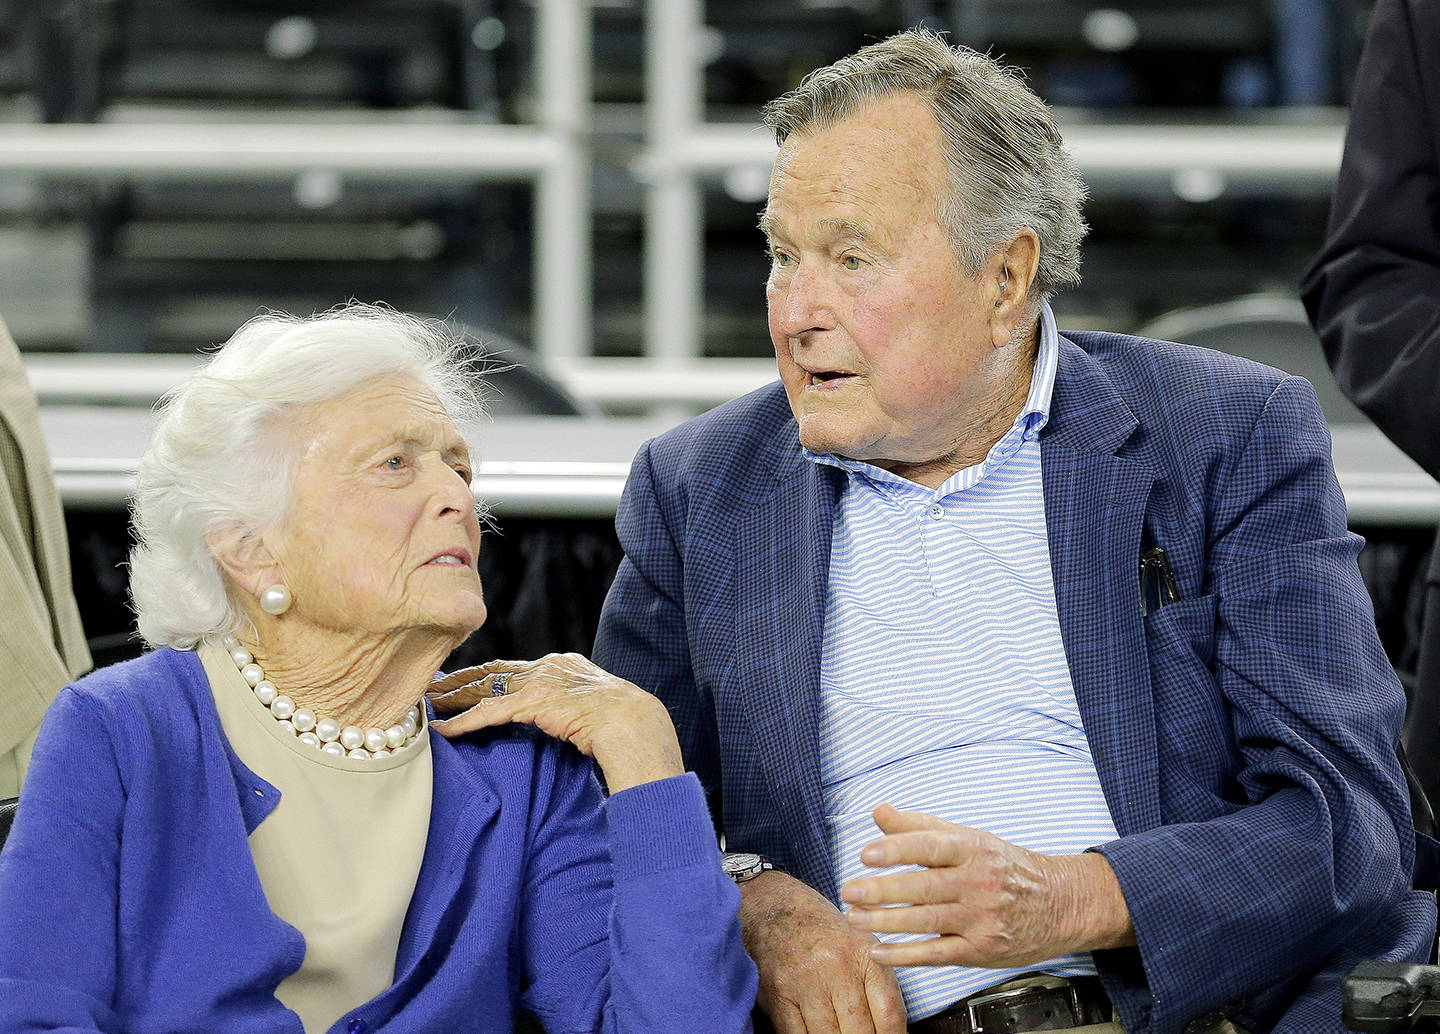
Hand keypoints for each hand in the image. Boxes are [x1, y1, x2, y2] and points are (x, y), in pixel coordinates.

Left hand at [429, 654, 683, 792]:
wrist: (637, 725)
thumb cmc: (626, 726)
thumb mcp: (593, 710)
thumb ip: (571, 709)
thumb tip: (563, 725)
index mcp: (563, 665)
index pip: (513, 668)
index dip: (484, 675)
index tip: (459, 681)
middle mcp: (548, 666)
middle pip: (491, 672)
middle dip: (458, 680)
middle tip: (428, 687)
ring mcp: (540, 681)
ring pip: (483, 688)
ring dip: (451, 698)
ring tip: (424, 706)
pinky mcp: (534, 701)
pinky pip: (489, 713)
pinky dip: (463, 723)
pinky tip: (443, 732)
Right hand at [739, 870, 905, 1033]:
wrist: (777, 909)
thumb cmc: (825, 934)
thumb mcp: (862, 948)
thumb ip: (879, 988)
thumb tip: (893, 1032)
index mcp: (865, 955)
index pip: (889, 1014)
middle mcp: (837, 967)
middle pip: (860, 1032)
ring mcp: (805, 982)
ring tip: (839, 1033)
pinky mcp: (778, 995)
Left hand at [840, 803, 1133, 967]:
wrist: (1063, 904)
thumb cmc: (1006, 867)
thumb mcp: (970, 838)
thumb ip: (920, 826)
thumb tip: (879, 811)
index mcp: (973, 849)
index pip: (931, 845)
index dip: (897, 849)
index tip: (866, 854)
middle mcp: (979, 882)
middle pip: (926, 886)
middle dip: (884, 890)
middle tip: (849, 889)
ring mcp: (982, 918)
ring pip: (928, 921)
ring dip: (887, 922)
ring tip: (855, 918)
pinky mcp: (982, 950)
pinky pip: (938, 954)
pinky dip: (906, 955)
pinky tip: (880, 951)